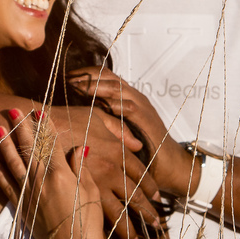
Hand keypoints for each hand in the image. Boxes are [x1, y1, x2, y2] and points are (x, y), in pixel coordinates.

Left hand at [0, 109, 105, 238]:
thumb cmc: (90, 223)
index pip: (51, 144)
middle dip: (20, 128)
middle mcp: (42, 181)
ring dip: (4, 145)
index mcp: (62, 175)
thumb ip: (82, 168)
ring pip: (13, 164)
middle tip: (12, 110)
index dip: (44, 127)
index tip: (38, 111)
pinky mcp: (22, 209)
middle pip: (28, 149)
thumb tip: (79, 147)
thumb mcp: (92, 192)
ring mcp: (30, 195)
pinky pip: (7, 188)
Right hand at [53, 105, 161, 238]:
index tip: (156, 198)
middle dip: (147, 213)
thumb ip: (120, 130)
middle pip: (135, 196)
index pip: (141, 173)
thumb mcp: (97, 117)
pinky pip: (98, 217)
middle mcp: (111, 170)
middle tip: (155, 225)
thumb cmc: (69, 119)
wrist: (40, 130)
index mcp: (117, 151)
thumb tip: (138, 144)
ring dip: (130, 230)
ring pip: (119, 214)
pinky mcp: (78, 197)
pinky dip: (108, 231)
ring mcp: (94, 186)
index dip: (150, 187)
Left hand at [68, 66, 189, 198]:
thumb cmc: (144, 149)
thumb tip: (78, 116)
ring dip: (97, 87)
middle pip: (109, 77)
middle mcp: (134, 97)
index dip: (87, 74)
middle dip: (87, 77)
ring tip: (79, 87)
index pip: (105, 76)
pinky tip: (100, 105)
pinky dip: (115, 105)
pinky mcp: (147, 120)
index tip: (68, 76)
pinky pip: (130, 108)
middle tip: (68, 79)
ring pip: (117, 89)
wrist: (171, 164)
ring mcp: (142, 107)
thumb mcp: (119, 131)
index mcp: (127, 97)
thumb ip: (104, 120)